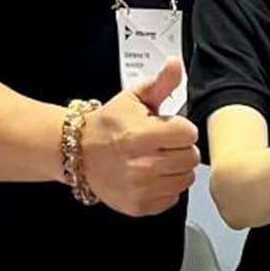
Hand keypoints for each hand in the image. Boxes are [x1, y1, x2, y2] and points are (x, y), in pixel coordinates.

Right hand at [79, 59, 198, 214]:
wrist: (79, 153)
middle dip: (179, 148)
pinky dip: (166, 188)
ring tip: (156, 160)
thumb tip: (175, 64)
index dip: (180, 128)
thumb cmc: (108, 125)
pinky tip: (150, 177)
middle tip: (161, 145)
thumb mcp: (132, 99)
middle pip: (190, 157)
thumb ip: (160, 83)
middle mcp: (142, 165)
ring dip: (175, 169)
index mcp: (141, 135)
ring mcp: (141, 188)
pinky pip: (172, 198)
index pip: (189, 133)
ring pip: (185, 178)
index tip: (166, 128)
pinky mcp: (140, 206)